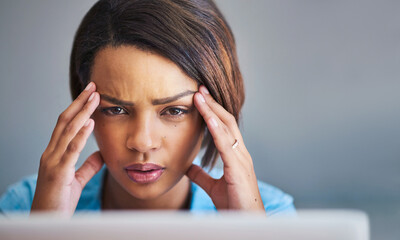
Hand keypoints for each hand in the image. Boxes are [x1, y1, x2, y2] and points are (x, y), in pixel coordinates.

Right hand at [31, 82, 103, 216]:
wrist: (48, 221)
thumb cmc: (59, 202)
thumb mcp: (76, 180)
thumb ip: (87, 165)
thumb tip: (100, 153)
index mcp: (54, 154)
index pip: (65, 125)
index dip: (77, 108)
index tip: (91, 95)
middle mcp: (51, 153)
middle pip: (65, 121)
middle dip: (80, 102)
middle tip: (93, 87)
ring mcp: (52, 162)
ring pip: (67, 131)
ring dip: (82, 112)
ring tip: (95, 97)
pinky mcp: (58, 173)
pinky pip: (71, 150)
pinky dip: (81, 134)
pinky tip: (90, 122)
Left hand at [186, 85, 263, 210]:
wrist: (246, 221)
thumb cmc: (234, 204)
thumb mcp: (213, 186)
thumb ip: (201, 175)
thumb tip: (188, 166)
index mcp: (235, 155)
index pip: (224, 127)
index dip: (212, 112)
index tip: (200, 98)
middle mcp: (240, 153)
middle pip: (226, 121)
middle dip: (212, 104)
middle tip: (199, 88)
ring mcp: (241, 159)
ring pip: (226, 128)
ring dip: (212, 110)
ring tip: (199, 95)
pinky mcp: (238, 168)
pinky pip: (226, 144)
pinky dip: (217, 129)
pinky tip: (208, 117)